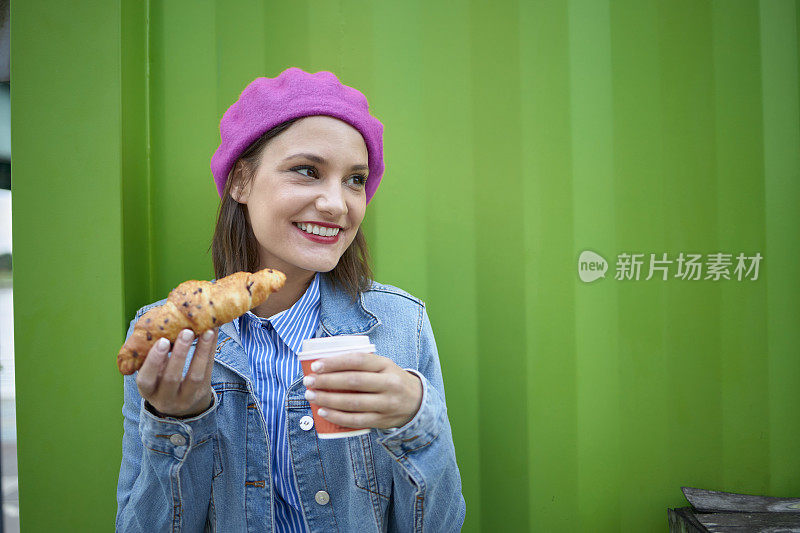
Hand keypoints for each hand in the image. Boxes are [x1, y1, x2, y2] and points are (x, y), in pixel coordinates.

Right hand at [136, 328, 217, 417]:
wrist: (181, 404)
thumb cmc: (161, 380)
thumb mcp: (152, 374)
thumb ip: (151, 355)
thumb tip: (160, 322)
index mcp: (147, 391)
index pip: (146, 379)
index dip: (154, 360)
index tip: (162, 340)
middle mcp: (165, 399)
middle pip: (172, 378)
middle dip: (180, 354)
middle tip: (186, 332)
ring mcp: (186, 398)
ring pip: (194, 377)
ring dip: (201, 352)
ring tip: (207, 331)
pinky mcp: (202, 393)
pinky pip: (208, 371)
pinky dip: (211, 351)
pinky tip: (213, 334)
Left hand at [303, 352, 422, 428]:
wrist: (417, 402)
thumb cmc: (391, 380)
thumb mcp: (383, 366)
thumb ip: (361, 364)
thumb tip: (326, 362)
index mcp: (386, 365)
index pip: (358, 360)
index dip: (335, 362)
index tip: (316, 365)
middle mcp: (388, 384)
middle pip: (353, 381)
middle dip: (327, 381)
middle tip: (309, 381)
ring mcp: (386, 404)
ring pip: (352, 402)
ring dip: (328, 400)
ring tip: (311, 396)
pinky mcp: (382, 420)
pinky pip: (356, 420)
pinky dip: (337, 417)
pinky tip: (323, 412)